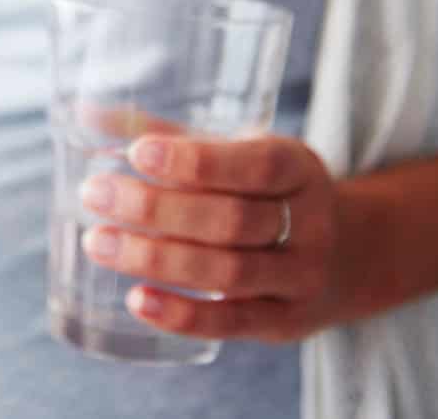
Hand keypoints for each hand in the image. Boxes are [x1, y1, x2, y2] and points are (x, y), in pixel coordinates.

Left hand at [79, 133, 343, 342]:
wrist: (350, 254)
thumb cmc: (265, 190)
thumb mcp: (236, 151)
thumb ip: (167, 134)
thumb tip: (87, 114)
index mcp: (297, 167)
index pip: (254, 165)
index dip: (195, 161)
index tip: (137, 153)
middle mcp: (308, 223)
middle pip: (232, 221)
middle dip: (156, 209)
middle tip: (94, 194)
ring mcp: (300, 277)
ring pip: (227, 273)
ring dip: (155, 259)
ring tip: (97, 242)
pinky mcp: (285, 322)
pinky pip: (232, 323)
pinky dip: (182, 315)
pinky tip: (136, 299)